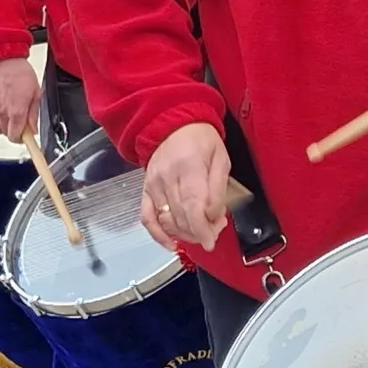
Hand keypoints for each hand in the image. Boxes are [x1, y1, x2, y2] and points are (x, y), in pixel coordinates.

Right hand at [0, 57, 40, 139]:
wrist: (5, 57)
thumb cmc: (21, 72)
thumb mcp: (36, 93)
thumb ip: (34, 114)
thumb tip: (33, 129)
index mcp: (16, 110)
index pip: (15, 136)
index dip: (20, 138)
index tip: (24, 135)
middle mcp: (1, 110)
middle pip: (4, 133)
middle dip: (12, 131)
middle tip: (17, 124)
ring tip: (5, 120)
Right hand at [142, 121, 231, 249]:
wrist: (173, 124)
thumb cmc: (200, 140)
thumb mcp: (221, 159)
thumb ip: (218, 190)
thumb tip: (214, 216)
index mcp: (189, 167)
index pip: (193, 206)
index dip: (202, 229)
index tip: (211, 241)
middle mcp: (168, 177)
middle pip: (181, 218)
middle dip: (199, 232)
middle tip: (213, 231)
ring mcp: (154, 185)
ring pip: (167, 221)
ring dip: (185, 234)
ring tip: (200, 231)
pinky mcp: (146, 190)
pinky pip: (147, 218)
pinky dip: (158, 235)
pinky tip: (171, 244)